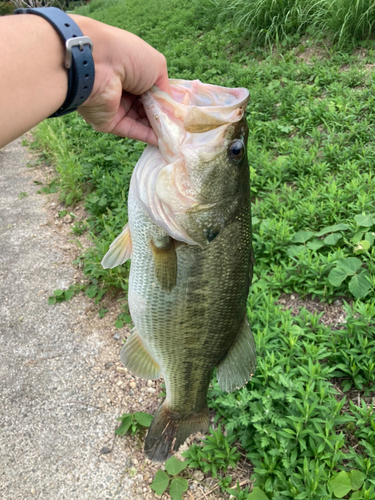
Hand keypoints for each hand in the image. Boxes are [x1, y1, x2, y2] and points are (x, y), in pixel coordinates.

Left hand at [71, 15, 169, 145]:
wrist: (96, 64)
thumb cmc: (128, 56)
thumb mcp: (156, 66)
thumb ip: (165, 88)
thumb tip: (171, 107)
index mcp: (133, 71)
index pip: (153, 90)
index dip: (166, 100)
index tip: (180, 111)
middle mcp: (124, 89)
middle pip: (148, 108)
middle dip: (163, 116)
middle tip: (180, 126)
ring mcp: (117, 107)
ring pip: (142, 121)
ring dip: (158, 128)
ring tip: (175, 134)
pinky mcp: (110, 123)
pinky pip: (132, 131)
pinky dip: (148, 135)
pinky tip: (163, 140)